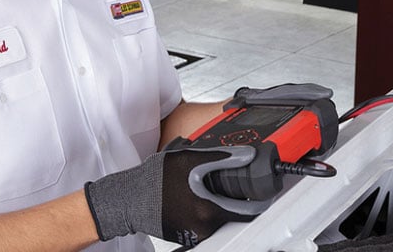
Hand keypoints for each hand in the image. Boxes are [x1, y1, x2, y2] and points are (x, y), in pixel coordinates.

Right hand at [84, 146, 269, 247]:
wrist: (128, 199)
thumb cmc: (155, 180)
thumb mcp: (190, 160)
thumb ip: (222, 158)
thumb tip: (247, 155)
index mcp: (209, 209)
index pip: (249, 211)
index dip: (259, 200)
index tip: (264, 193)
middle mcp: (204, 226)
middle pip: (233, 214)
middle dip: (236, 200)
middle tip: (233, 186)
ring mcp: (194, 234)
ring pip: (218, 219)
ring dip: (218, 205)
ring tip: (204, 189)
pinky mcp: (185, 237)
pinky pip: (203, 224)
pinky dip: (204, 212)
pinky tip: (192, 199)